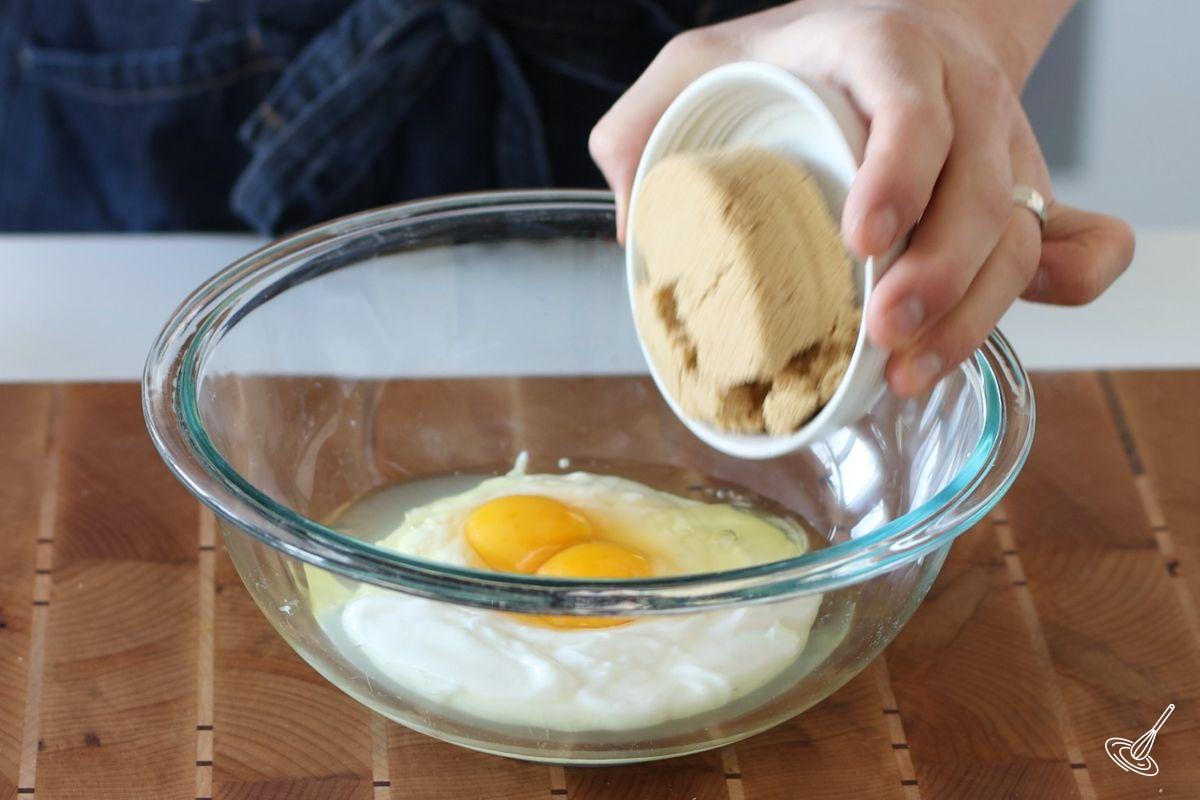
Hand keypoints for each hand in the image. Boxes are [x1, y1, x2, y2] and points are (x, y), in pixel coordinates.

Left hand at [589, 0, 1133, 395]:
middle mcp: (960, 102)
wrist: (898, 37)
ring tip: (909, 376)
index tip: (861, 240)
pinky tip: (995, 338)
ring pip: (1021, 237)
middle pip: (982, 192)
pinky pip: (1081, 243)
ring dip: (973, 316)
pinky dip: (1069, 291)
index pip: (913, 107)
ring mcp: (1002, 152)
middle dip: (939, 276)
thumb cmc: (797, 59)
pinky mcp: (1025, 197)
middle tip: (882, 337)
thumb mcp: (702, 61)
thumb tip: (634, 226)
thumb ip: (643, 122)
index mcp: (885, 54)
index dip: (900, 173)